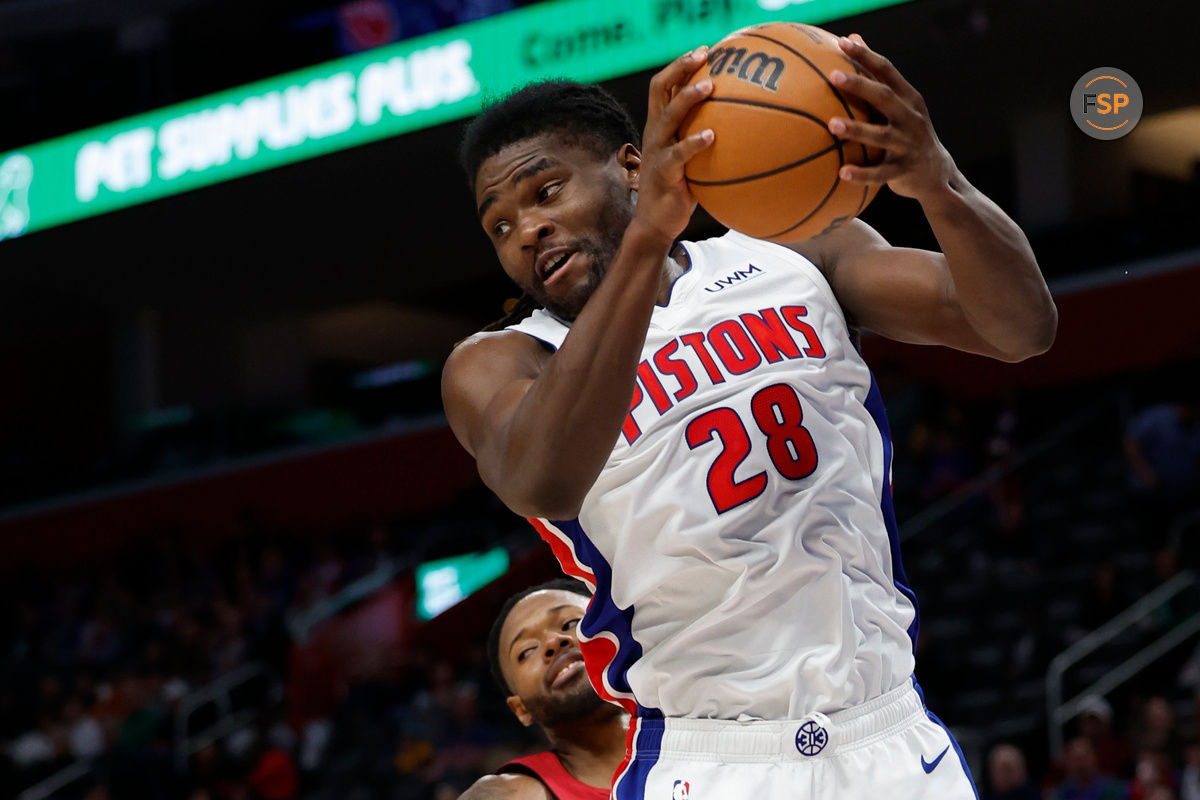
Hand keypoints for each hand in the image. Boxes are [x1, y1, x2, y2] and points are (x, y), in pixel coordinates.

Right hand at [634, 47, 714, 243]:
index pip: (664, 86)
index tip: (705, 51)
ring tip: (711, 86)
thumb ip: (706, 140)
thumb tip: (746, 130)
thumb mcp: (692, 161)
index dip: (681, 65)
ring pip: (668, 115)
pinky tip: (712, 136)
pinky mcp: (663, 172)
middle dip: (681, 68)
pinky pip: (679, 154)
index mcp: (660, 126)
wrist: (656, 224)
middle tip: (705, 55)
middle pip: (661, 89)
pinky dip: (694, 143)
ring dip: (689, 98)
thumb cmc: (680, 191)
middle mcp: (655, 133)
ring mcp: (657, 151)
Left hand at [827, 34, 956, 202]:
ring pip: (881, 136)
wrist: (936, 173)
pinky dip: (862, 173)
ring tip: (831, 125)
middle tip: (833, 76)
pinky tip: (842, 173)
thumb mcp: (900, 105)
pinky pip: (880, 173)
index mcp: (908, 98)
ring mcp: (908, 144)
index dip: (866, 55)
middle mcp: (910, 118)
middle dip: (859, 85)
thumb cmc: (907, 133)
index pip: (886, 71)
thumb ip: (877, 78)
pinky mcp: (903, 171)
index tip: (843, 43)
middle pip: (884, 97)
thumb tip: (852, 40)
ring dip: (856, 130)